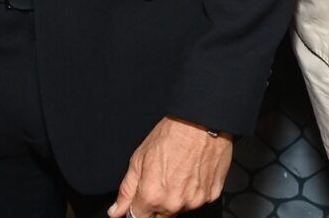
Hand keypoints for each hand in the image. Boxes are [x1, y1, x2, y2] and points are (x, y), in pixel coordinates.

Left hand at [108, 117, 232, 216]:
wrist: (203, 120)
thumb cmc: (172, 134)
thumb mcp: (139, 158)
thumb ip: (126, 190)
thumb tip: (116, 212)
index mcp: (152, 197)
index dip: (139, 207)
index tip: (143, 196)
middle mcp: (174, 204)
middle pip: (160, 217)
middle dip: (158, 204)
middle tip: (164, 178)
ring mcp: (195, 201)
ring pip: (181, 208)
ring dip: (178, 197)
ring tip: (181, 171)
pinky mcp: (212, 194)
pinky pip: (200, 200)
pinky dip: (196, 190)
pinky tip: (194, 171)